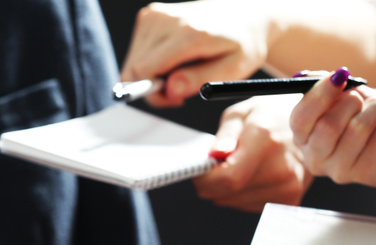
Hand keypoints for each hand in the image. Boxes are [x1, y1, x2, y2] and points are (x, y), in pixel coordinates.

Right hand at [123, 1, 269, 106]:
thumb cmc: (241, 44)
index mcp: (189, 33)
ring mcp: (155, 15)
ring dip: (150, 77)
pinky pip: (136, 53)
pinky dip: (149, 63)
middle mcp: (167, 20)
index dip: (153, 94)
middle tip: (178, 91)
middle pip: (133, 70)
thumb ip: (199, 80)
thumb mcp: (232, 69)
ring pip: (132, 64)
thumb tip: (170, 90)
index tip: (173, 99)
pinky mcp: (149, 15)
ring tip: (177, 75)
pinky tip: (171, 61)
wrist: (243, 14)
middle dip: (151, 88)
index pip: (144, 71)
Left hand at [194, 94, 311, 210]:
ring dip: (227, 190)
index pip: (228, 177)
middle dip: (211, 183)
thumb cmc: (271, 115)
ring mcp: (289, 185)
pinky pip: (250, 206)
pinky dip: (242, 195)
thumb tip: (213, 156)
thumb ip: (225, 136)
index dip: (205, 178)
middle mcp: (281, 167)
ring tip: (238, 167)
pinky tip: (252, 176)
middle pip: (228, 193)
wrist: (311, 123)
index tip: (198, 170)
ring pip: (235, 202)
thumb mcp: (242, 113)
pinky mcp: (291, 198)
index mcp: (265, 140)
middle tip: (214, 166)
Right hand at [290, 68, 375, 222]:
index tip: (340, 76)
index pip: (300, 119)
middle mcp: (316, 160)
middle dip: (351, 102)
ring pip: (357, 129)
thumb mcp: (348, 98)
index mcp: (304, 139)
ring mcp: (341, 171)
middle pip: (327, 126)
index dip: (319, 95)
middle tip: (363, 99)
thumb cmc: (369, 120)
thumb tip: (310, 76)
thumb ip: (327, 86)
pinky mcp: (368, 174)